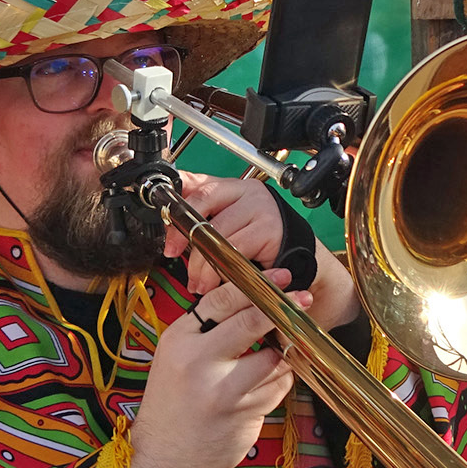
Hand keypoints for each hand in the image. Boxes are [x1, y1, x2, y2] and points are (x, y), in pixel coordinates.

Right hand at [126, 278, 302, 467]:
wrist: (161, 459)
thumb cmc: (172, 401)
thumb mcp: (175, 356)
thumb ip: (207, 329)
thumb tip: (254, 297)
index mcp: (180, 340)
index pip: (223, 300)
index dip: (257, 284)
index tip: (283, 276)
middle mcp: (199, 363)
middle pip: (252, 323)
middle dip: (282, 308)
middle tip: (302, 299)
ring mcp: (223, 391)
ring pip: (273, 358)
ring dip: (283, 353)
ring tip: (277, 353)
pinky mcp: (243, 415)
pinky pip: (277, 388)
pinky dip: (280, 381)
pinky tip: (269, 383)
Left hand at [165, 172, 359, 329]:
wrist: (299, 257)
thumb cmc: (261, 241)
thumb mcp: (229, 222)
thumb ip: (203, 215)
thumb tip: (169, 218)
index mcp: (235, 186)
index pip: (198, 189)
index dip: (177, 212)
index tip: (168, 235)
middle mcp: (249, 192)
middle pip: (205, 210)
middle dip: (186, 239)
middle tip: (175, 257)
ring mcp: (262, 209)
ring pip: (218, 235)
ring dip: (204, 264)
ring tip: (199, 281)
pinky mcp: (271, 230)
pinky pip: (237, 251)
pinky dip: (224, 270)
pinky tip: (221, 281)